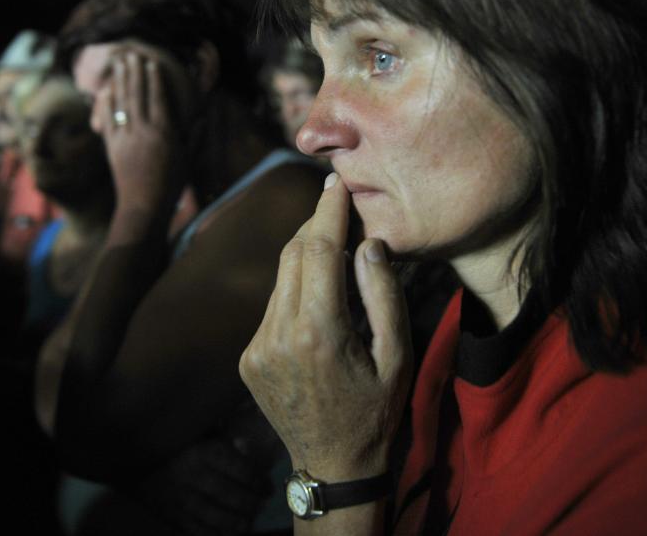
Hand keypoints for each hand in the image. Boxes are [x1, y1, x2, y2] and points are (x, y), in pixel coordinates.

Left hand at [91, 42, 187, 218]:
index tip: (152, 63)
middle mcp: (144, 130)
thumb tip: (203, 117)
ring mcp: (126, 137)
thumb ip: (194, 136)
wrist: (144, 205)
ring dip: (120, 81)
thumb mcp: (188, 159)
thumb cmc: (172, 185)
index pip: (159, 98)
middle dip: (134, 72)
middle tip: (131, 54)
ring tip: (118, 64)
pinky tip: (105, 90)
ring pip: (122, 102)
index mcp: (165, 132)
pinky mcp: (112, 146)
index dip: (154, 79)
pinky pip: (108, 119)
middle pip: (138, 94)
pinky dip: (106, 103)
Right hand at [132, 438, 269, 535]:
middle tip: (261, 503)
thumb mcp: (195, 430)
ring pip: (219, 519)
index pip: (242, 471)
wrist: (126, 458)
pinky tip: (227, 533)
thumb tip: (246, 446)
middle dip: (252, 503)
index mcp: (203, 453)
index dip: (259, 481)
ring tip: (248, 521)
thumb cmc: (168, 440)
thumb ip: (219, 437)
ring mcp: (182, 501)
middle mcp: (194, 478)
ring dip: (239, 523)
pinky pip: (198, 532)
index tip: (267, 485)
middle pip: (234, 497)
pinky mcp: (171, 517)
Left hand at [239, 172, 412, 480]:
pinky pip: (273, 306)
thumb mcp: (398, 356)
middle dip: (315, 225)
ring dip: (304, 255)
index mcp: (319, 333)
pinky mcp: (248, 358)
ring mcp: (257, 348)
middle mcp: (279, 335)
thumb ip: (384, 295)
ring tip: (333, 244)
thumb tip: (368, 243)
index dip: (328, 211)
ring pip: (280, 278)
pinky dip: (294, 289)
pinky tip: (318, 294)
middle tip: (337, 203)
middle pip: (293, 255)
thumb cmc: (377, 412)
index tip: (336, 181)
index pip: (318, 250)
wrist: (333, 466)